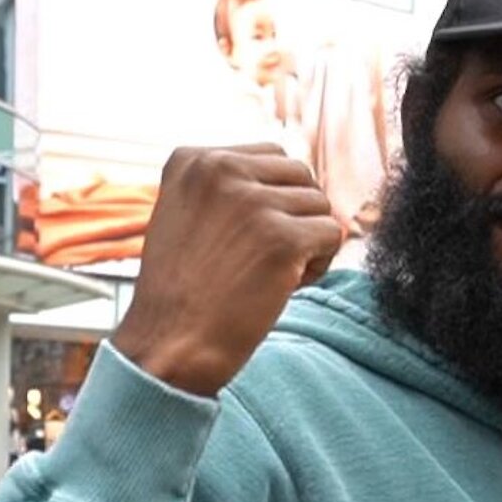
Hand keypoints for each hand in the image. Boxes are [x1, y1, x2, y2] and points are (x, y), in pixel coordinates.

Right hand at [112, 145, 340, 396]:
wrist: (168, 345)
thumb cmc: (183, 289)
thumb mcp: (188, 214)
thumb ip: (231, 186)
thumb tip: (299, 175)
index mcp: (194, 159)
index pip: (273, 156)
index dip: (273, 200)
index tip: (243, 237)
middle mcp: (220, 169)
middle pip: (301, 176)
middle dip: (295, 216)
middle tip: (262, 257)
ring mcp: (252, 202)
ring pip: (320, 206)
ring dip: (307, 241)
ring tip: (268, 273)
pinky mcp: (283, 237)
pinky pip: (333, 235)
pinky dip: (319, 264)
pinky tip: (284, 285)